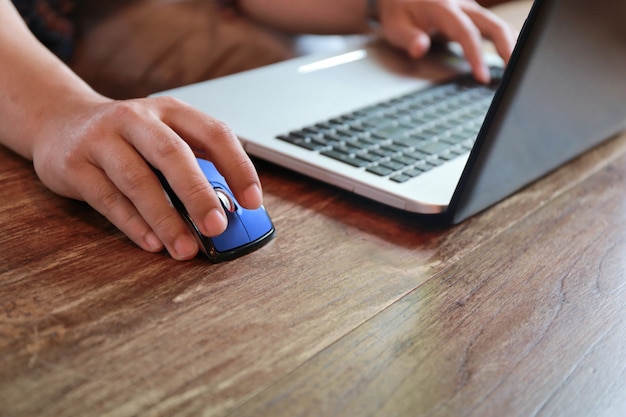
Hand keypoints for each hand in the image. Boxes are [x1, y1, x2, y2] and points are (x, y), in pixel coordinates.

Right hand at [30, 96, 262, 259]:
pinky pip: (107, 199)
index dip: (238, 167)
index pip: (214, 133)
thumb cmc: (127, 138)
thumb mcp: (162, 136)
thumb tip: (228, 209)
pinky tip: (152, 243)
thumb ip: (193, 165)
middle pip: (173, 155)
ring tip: (185, 247)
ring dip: (165, 218)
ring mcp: (101, 139)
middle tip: (217, 227)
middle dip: (198, 194)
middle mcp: (136, 119)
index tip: (253, 201)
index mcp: (170, 111)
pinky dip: (133, 224)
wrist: (59, 121)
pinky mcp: (74, 165)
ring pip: (138, 180)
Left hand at [377, 0, 516, 81]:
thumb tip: (420, 48)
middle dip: (506, 49)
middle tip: (512, 74)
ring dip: (510, 46)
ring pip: (498, 25)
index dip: (476, 54)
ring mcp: (470, 10)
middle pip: (493, 25)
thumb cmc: (399, 11)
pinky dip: (505, 42)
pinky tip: (509, 58)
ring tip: (515, 70)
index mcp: (443, 8)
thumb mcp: (395, 26)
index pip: (465, 32)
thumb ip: (408, 38)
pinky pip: (494, 27)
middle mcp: (462, 6)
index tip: (482, 76)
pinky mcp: (473, 16)